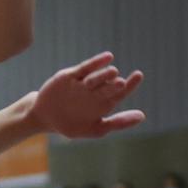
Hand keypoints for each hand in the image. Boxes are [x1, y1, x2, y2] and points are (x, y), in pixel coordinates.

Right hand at [24, 52, 144, 139]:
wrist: (44, 117)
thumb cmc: (71, 125)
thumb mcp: (96, 129)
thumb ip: (118, 122)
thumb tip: (142, 116)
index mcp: (104, 103)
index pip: (120, 92)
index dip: (131, 85)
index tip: (138, 75)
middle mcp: (95, 91)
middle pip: (108, 85)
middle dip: (114, 84)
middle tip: (121, 83)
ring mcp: (83, 83)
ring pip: (96, 77)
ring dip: (104, 74)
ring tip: (113, 73)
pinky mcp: (69, 76)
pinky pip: (84, 68)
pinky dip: (95, 63)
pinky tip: (107, 57)